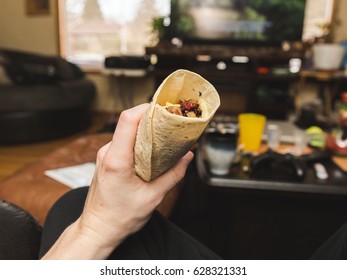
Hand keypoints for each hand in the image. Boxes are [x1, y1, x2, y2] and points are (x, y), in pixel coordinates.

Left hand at [42, 103, 193, 258]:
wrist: (98, 229)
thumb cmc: (120, 217)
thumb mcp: (153, 197)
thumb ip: (173, 175)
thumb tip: (187, 157)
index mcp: (117, 160)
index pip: (128, 120)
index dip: (147, 108)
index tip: (165, 108)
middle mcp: (107, 153)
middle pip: (129, 122)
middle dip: (151, 117)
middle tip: (171, 122)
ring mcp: (106, 155)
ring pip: (127, 131)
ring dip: (146, 129)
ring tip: (164, 135)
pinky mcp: (108, 159)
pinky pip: (124, 141)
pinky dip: (140, 139)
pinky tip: (152, 148)